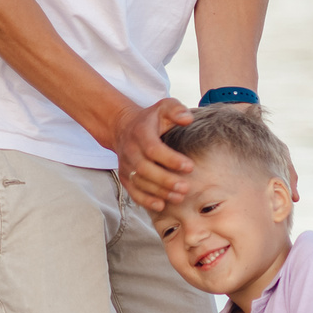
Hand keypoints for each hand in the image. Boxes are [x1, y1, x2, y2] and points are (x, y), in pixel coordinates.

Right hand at [114, 97, 195, 211]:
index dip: (171, 159)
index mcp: (141, 133)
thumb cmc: (150, 119)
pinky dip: (146, 201)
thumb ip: (176, 110)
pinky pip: (133, 192)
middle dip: (166, 180)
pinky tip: (161, 205)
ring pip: (141, 183)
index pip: (154, 149)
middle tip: (186, 187)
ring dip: (160, 192)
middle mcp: (130, 151)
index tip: (190, 166)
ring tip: (179, 197)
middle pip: (146, 169)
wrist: (123, 128)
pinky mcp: (125, 177)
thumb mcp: (163, 107)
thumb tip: (187, 119)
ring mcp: (126, 166)